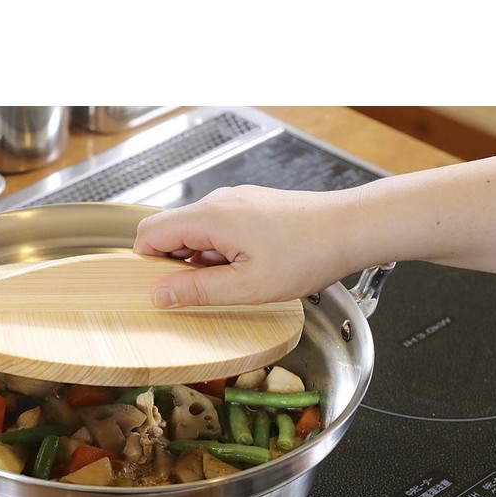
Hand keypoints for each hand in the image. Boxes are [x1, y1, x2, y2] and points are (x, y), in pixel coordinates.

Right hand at [134, 185, 353, 306]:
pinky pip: (218, 229)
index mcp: (209, 217)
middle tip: (200, 293)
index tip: (158, 289)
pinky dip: (220, 252)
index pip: (149, 233)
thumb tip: (159, 295)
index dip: (144, 264)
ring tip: (234, 283)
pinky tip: (247, 269)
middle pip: (170, 232)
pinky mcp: (250, 206)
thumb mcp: (246, 286)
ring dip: (201, 262)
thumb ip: (197, 290)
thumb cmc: (307, 254)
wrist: (351, 228)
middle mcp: (217, 202)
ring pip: (196, 233)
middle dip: (174, 265)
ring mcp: (235, 201)